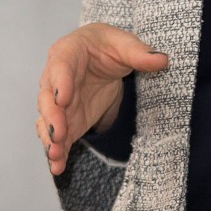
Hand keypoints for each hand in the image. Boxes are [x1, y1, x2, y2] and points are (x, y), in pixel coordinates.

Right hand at [36, 23, 167, 175]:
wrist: (100, 56)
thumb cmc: (107, 46)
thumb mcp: (125, 44)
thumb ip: (140, 53)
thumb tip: (162, 59)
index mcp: (67, 52)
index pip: (60, 67)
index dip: (61, 83)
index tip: (64, 99)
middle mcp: (54, 79)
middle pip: (47, 98)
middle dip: (52, 117)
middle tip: (59, 133)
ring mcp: (58, 103)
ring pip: (48, 120)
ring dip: (50, 138)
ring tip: (56, 155)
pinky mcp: (66, 120)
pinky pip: (57, 136)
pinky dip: (57, 151)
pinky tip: (58, 166)